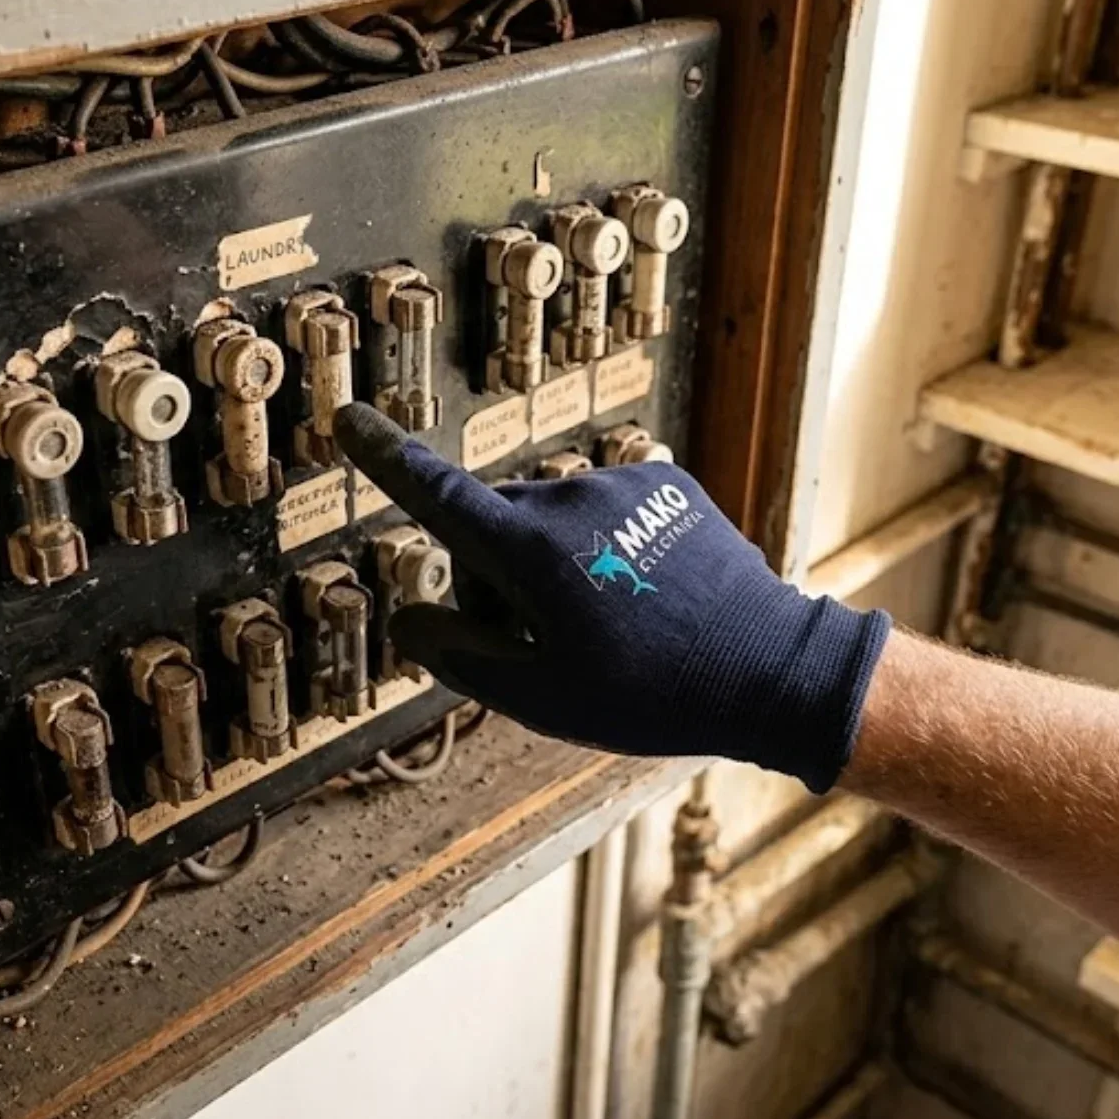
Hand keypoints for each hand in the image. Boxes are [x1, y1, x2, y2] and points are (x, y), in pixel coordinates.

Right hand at [335, 403, 890, 790]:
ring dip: (555, 564)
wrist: (770, 668)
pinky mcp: (663, 484)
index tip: (347, 419)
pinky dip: (604, 548)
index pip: (437, 495)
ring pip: (551, 521)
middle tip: (547, 646)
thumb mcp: (542, 698)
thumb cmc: (653, 693)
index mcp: (530, 551)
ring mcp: (621, 485)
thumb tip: (410, 623)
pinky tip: (643, 599)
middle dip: (498, 578)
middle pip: (494, 528)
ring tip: (611, 629)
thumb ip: (461, 657)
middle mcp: (570, 500)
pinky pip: (603, 511)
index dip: (385, 458)